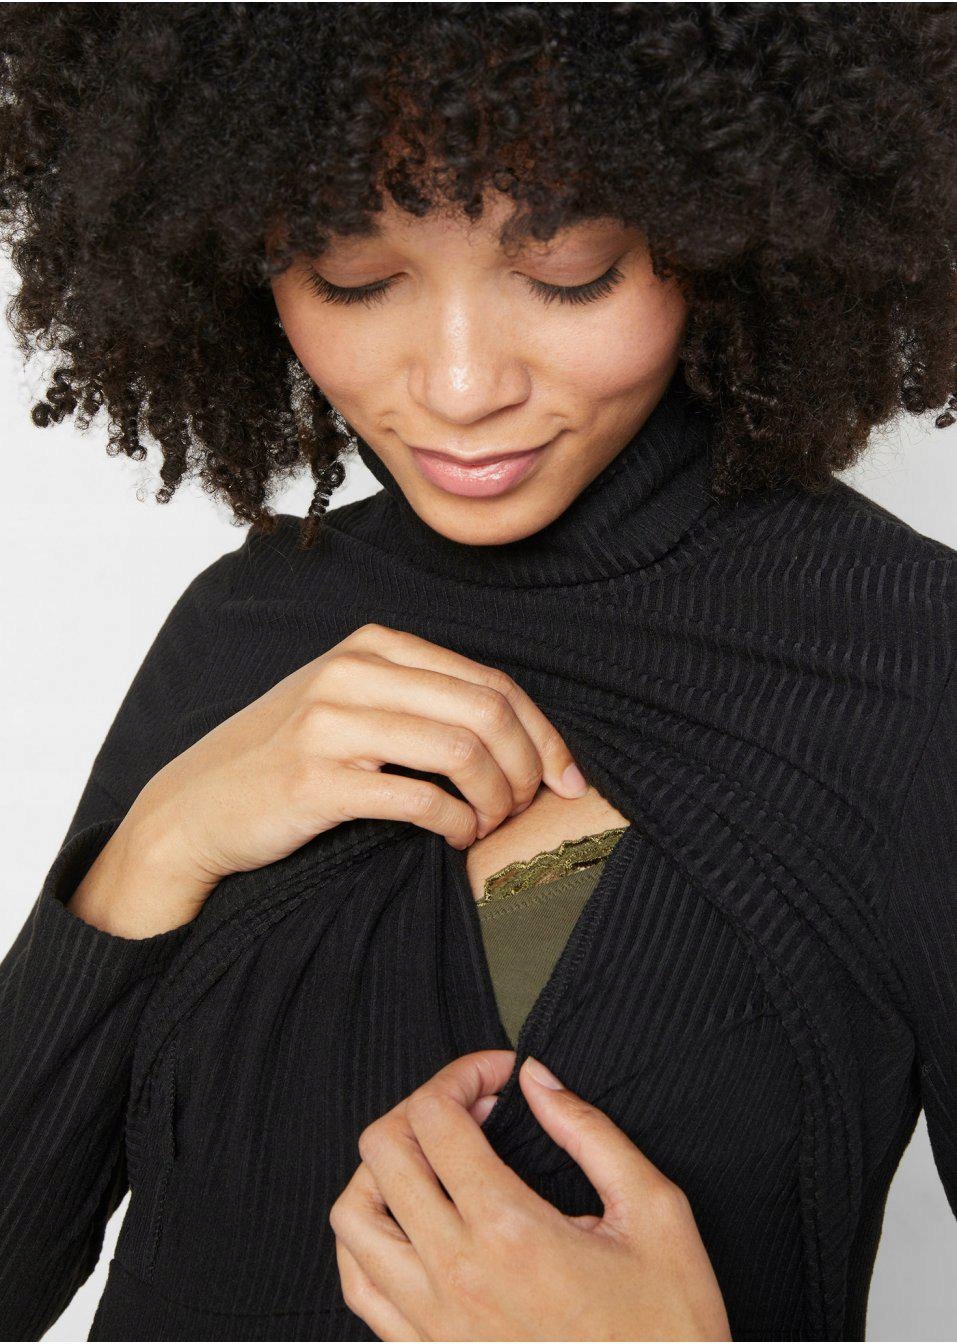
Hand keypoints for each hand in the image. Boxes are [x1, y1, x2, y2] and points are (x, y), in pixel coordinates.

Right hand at [130, 621, 587, 901]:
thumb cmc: (288, 759)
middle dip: (528, 766)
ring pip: (462, 751)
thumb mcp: (351, 703)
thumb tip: (520, 733)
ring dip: (496, 799)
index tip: (568, 776)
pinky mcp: (317, 779)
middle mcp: (355, 671)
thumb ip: (421, 699)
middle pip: (486, 712)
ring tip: (490, 824)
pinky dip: (456, 823)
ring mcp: (332, 723)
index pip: (490, 681)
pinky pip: (420, 799)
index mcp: (374, 646)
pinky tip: (456, 836)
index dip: (543, 732)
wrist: (198, 806)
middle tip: (530, 807)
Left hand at [330, 1050, 731, 1341]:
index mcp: (510, 1231)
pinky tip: (407, 1219)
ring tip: (432, 1158)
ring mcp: (431, 1322)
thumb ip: (590, 1132)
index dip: (462, 1073)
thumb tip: (539, 1080)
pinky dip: (365, 1236)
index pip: (437, 1118)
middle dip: (421, 1105)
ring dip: (382, 1168)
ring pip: (352, 1217)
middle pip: (382, 1152)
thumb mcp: (655, 1213)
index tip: (498, 1075)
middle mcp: (456, 1274)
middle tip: (468, 1106)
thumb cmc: (666, 1331)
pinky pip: (357, 1284)